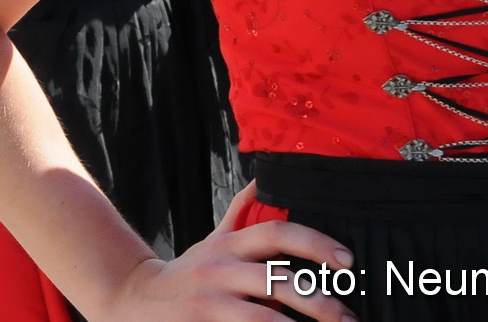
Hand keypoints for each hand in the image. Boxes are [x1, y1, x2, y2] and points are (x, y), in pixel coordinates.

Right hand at [103, 184, 355, 321]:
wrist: (137, 299)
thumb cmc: (189, 272)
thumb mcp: (213, 240)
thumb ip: (240, 213)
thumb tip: (265, 179)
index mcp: (231, 244)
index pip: (277, 233)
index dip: (314, 242)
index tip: (347, 260)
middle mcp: (221, 269)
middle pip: (278, 280)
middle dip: (319, 300)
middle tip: (349, 314)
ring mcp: (211, 301)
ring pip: (264, 318)